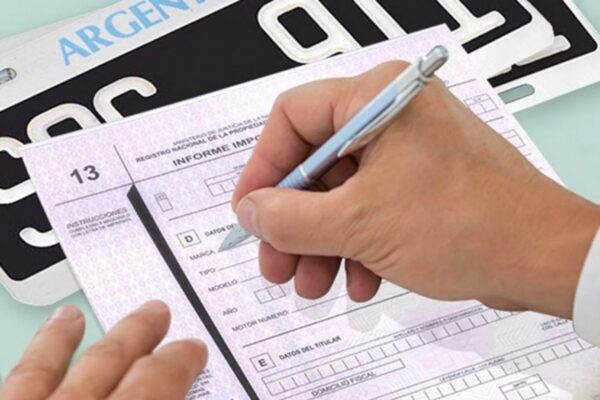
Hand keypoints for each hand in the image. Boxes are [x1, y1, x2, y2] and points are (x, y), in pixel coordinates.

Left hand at [1, 301, 206, 399]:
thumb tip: (179, 391)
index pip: (160, 383)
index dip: (181, 363)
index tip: (193, 351)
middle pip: (115, 363)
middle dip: (141, 337)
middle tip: (158, 315)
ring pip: (64, 363)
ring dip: (89, 338)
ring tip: (101, 314)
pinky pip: (23, 378)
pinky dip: (44, 349)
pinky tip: (55, 328)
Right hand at [232, 62, 599, 318]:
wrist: (544, 258)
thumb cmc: (470, 223)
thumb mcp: (358, 225)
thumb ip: (290, 218)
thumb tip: (252, 212)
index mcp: (377, 98)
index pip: (292, 118)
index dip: (264, 168)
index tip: (249, 211)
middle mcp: (394, 115)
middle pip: (316, 163)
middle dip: (293, 222)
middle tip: (277, 262)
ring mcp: (411, 149)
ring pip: (342, 192)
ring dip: (323, 242)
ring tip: (314, 283)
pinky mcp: (423, 182)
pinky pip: (372, 207)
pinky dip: (358, 244)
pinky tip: (359, 280)